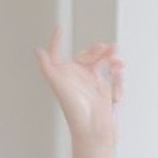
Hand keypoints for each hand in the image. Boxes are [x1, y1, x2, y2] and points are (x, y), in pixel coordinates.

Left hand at [35, 25, 124, 148]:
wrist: (93, 129)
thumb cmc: (75, 111)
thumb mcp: (59, 85)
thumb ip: (48, 67)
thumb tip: (38, 51)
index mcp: (63, 75)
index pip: (57, 55)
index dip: (56, 41)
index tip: (60, 28)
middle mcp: (76, 78)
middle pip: (85, 55)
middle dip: (97, 49)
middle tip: (106, 48)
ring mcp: (90, 82)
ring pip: (100, 62)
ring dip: (109, 57)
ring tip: (116, 58)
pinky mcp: (102, 89)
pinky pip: (109, 74)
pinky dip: (115, 70)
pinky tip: (119, 70)